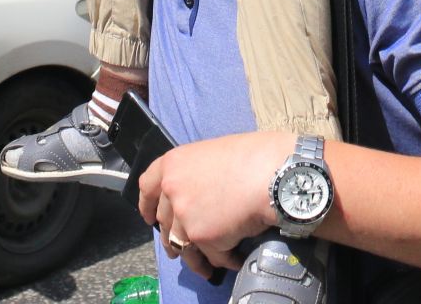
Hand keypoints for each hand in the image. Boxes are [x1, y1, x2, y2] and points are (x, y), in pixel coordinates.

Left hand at [136, 131, 289, 276]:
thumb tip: (202, 195)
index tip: (149, 217)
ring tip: (206, 266)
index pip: (147, 187)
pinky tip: (234, 259)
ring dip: (194, 259)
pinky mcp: (202, 237)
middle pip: (164, 222)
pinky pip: (211, 256)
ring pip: (183, 246)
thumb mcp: (214, 155)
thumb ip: (197, 175)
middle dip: (172, 237)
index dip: (146, 204)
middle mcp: (172, 191)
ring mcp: (185, 216)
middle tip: (181, 247)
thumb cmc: (253, 157)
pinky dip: (223, 260)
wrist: (273, 173)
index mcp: (173, 165)